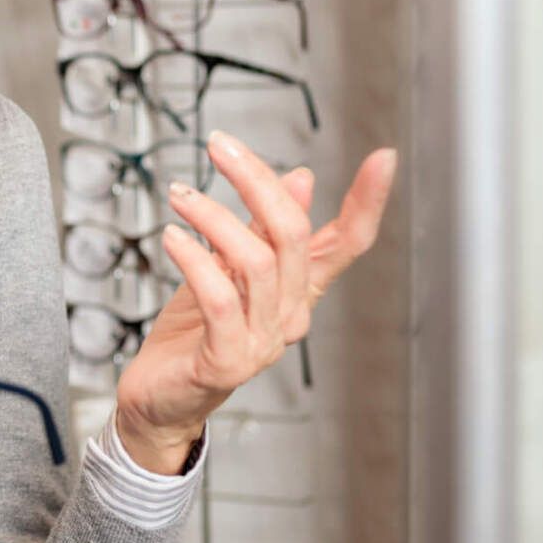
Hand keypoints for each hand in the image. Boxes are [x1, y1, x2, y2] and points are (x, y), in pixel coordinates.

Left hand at [113, 133, 397, 473]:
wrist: (158, 397)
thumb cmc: (193, 332)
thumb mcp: (226, 268)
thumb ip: (261, 228)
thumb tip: (301, 177)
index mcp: (298, 290)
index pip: (348, 243)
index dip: (368, 202)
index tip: (384, 157)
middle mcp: (291, 315)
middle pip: (292, 235)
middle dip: (257, 180)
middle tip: (219, 145)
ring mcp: (263, 342)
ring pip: (256, 261)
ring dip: (213, 216)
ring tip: (179, 193)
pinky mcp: (227, 362)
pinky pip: (218, 298)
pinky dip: (193, 259)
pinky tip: (171, 236)